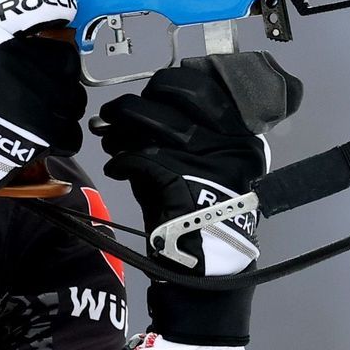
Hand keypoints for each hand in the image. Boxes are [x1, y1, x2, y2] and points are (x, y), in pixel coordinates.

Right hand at [0, 0, 85, 242]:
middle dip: (52, 57)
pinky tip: (38, 129)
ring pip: (72, 89)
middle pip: (65, 48)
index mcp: (1, 27)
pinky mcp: (48, 134)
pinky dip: (60, 130)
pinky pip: (71, 128)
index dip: (56, 2)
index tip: (54, 9)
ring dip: (59, 93)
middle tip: (30, 67)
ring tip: (33, 101)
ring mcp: (44, 98)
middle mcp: (30, 58)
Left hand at [96, 53, 301, 344]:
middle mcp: (228, 141)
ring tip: (110, 139)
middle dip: (137, 101)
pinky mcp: (179, 178)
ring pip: (152, 121)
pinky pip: (139, 156)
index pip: (205, 86)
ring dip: (121, 127)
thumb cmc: (202, 214)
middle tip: (115, 111)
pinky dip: (121, 160)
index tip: (152, 90)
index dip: (170, 83)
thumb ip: (179, 135)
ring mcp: (205, 158)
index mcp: (239, 134)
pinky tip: (116, 168)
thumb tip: (141, 109)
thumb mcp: (201, 167)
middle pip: (173, 97)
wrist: (207, 266)